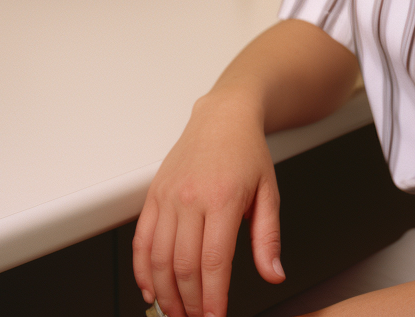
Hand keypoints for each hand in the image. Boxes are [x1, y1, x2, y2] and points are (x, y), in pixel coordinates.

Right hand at [132, 90, 285, 316]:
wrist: (223, 116)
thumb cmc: (247, 152)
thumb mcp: (269, 191)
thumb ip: (268, 237)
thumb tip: (274, 274)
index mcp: (223, 198)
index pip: (214, 262)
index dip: (214, 298)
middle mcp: (191, 198)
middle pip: (183, 266)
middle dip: (190, 303)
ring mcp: (168, 197)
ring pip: (158, 259)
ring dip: (164, 294)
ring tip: (176, 312)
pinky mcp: (152, 195)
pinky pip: (140, 241)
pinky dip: (141, 271)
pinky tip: (150, 289)